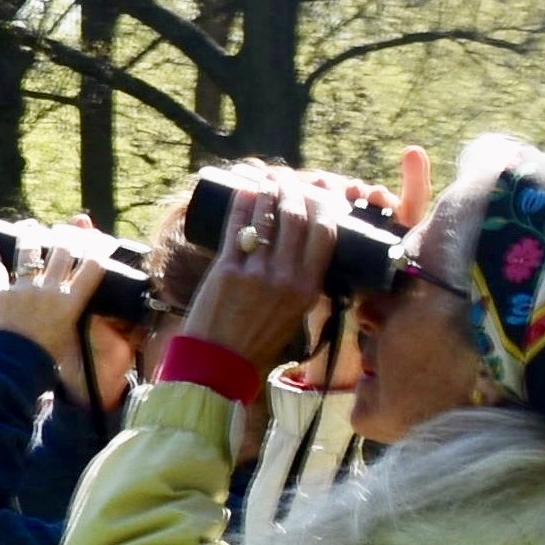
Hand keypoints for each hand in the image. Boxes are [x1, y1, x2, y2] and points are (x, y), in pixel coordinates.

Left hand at [0, 224, 131, 402]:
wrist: (13, 370)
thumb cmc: (46, 362)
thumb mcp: (72, 339)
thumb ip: (80, 320)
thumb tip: (94, 314)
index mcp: (71, 301)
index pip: (93, 265)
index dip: (99, 247)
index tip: (101, 239)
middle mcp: (48, 289)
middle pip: (63, 249)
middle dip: (66, 234)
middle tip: (66, 229)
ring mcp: (23, 289)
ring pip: (29, 251)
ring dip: (30, 235)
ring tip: (30, 227)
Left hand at [179, 167, 341, 367]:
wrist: (218, 365)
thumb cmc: (256, 339)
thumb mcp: (295, 312)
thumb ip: (303, 281)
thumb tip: (305, 245)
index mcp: (309, 287)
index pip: (326, 232)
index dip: (323, 203)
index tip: (317, 190)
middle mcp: (287, 278)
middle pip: (298, 217)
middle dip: (293, 190)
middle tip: (286, 180)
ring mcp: (257, 274)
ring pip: (268, 217)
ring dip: (268, 190)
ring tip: (266, 180)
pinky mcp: (227, 271)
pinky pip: (236, 227)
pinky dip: (242, 203)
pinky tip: (243, 190)